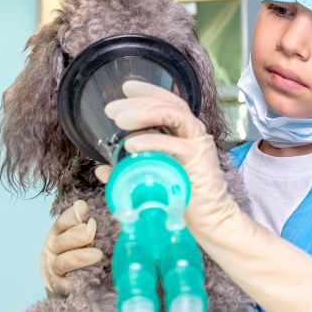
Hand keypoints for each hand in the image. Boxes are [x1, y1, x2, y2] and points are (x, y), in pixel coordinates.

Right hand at [41, 200, 102, 295]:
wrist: (67, 280)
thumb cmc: (79, 251)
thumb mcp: (82, 234)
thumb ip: (88, 222)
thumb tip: (97, 210)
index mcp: (58, 232)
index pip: (63, 222)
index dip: (74, 215)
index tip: (85, 210)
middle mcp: (53, 248)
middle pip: (62, 240)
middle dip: (78, 234)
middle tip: (92, 232)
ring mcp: (53, 268)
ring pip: (63, 262)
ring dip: (80, 257)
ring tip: (97, 255)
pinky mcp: (57, 287)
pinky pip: (64, 284)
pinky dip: (75, 280)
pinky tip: (90, 276)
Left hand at [104, 81, 311, 311]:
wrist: (209, 223)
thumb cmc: (182, 199)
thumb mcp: (149, 180)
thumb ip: (127, 171)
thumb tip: (102, 169)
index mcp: (182, 133)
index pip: (166, 102)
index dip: (147, 91)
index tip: (124, 89)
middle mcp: (192, 133)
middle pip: (168, 104)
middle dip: (138, 101)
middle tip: (112, 109)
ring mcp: (197, 144)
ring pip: (174, 115)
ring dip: (145, 113)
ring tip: (120, 120)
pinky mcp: (198, 159)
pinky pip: (174, 144)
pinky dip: (152, 141)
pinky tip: (131, 144)